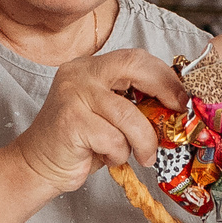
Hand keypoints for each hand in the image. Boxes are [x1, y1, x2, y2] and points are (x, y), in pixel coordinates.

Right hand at [8, 48, 186, 196]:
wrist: (38, 165)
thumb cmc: (81, 143)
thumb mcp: (110, 115)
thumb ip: (134, 102)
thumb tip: (178, 105)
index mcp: (92, 67)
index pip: (135, 58)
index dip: (165, 76)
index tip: (183, 98)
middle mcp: (80, 73)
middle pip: (133, 66)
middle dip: (164, 89)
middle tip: (178, 113)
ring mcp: (73, 94)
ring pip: (128, 114)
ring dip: (144, 140)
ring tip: (144, 156)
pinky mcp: (70, 121)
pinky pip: (114, 138)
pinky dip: (119, 154)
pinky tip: (109, 158)